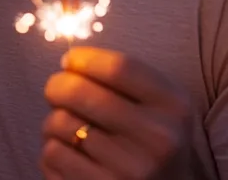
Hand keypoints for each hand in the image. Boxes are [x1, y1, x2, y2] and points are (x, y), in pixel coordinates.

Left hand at [41, 47, 190, 179]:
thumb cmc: (152, 143)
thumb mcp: (161, 108)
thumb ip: (126, 80)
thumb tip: (70, 61)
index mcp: (175, 107)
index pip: (119, 67)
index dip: (84, 58)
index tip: (69, 60)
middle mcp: (157, 138)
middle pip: (81, 92)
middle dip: (57, 86)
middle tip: (55, 91)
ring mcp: (130, 169)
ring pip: (60, 123)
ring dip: (54, 122)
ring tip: (68, 129)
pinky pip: (53, 154)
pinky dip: (52, 150)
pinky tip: (70, 154)